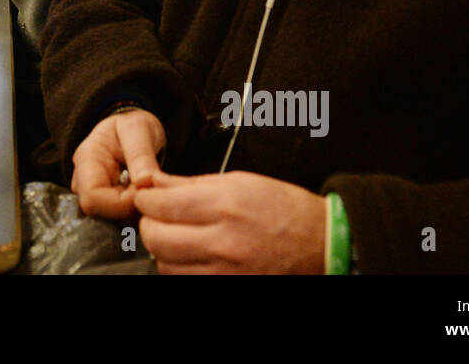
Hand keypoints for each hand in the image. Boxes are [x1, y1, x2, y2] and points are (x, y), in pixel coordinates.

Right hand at [71, 109, 165, 219]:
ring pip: (109, 220)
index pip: (93, 200)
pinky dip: (134, 212)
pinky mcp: (101, 204)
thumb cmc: (132, 126)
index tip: (144, 189)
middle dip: (130, 209)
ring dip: (133, 212)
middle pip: (99, 214)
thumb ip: (141, 154)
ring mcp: (90, 194)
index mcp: (86, 161)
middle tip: (149, 189)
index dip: (122, 204)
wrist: (128, 128)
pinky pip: (117, 219)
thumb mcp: (139, 129)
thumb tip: (144, 183)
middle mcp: (82, 182)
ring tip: (147, 189)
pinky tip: (142, 195)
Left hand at [134, 171, 326, 273]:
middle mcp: (223, 241)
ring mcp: (226, 272)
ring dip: (162, 250)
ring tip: (175, 237)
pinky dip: (179, 269)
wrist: (323, 245)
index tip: (146, 197)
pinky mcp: (229, 287)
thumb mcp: (240, 182)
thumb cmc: (286, 210)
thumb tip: (154, 182)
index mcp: (225, 205)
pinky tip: (189, 257)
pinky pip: (185, 281)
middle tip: (156, 217)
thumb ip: (190, 184)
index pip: (160, 205)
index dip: (145, 199)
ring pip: (165, 265)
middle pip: (155, 238)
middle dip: (148, 224)